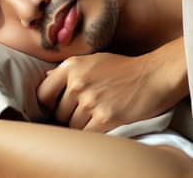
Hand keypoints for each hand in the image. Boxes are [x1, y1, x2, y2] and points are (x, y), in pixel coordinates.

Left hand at [37, 39, 187, 131]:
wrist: (152, 75)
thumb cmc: (121, 67)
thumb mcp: (91, 60)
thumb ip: (67, 70)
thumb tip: (46, 77)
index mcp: (71, 67)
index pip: (43, 93)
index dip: (48, 103)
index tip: (56, 105)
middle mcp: (77, 83)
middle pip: (58, 112)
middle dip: (67, 115)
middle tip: (81, 111)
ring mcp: (91, 100)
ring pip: (71, 125)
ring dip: (81, 124)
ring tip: (94, 115)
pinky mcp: (105, 117)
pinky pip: (86, 133)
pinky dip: (91, 132)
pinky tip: (100, 123)